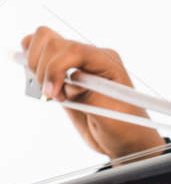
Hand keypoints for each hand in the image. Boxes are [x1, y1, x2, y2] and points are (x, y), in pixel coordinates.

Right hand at [19, 26, 165, 159]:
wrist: (124, 140)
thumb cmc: (123, 129)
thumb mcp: (106, 115)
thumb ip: (85, 96)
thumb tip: (63, 83)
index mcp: (107, 62)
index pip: (73, 50)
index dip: (56, 68)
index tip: (52, 93)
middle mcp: (91, 57)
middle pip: (53, 43)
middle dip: (45, 70)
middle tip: (52, 95)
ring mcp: (76, 63)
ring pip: (44, 43)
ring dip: (38, 67)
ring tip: (50, 92)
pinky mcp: (64, 72)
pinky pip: (42, 54)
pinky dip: (32, 63)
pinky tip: (38, 81)